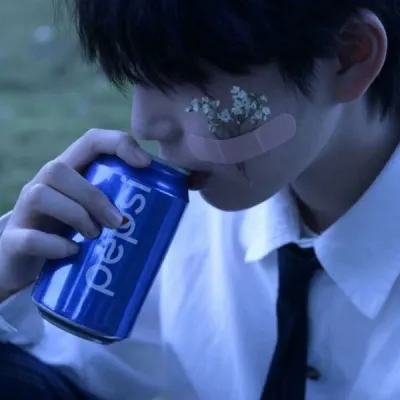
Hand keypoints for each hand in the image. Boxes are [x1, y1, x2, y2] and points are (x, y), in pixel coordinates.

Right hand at [0, 129, 150, 293]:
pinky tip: (72, 252)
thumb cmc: (70, 231)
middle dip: (94, 195)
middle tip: (119, 222)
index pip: (90, 141)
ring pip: (42, 195)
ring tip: (95, 236)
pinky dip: (54, 245)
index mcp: (70, 174)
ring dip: (77, 216)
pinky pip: (29, 237)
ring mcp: (25, 212)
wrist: (26, 260)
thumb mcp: (95, 212)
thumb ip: (120, 203)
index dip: (118, 144)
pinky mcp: (14, 241)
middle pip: (60, 169)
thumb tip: (170, 201)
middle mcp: (44, 185)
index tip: (145, 164)